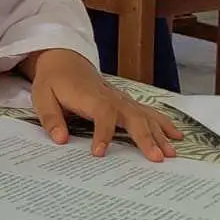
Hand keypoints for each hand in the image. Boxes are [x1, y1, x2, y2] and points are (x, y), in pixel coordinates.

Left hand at [21, 48, 182, 161]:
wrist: (65, 60)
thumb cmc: (53, 81)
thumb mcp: (42, 96)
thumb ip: (50, 118)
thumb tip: (60, 139)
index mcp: (90, 97)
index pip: (102, 114)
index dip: (102, 133)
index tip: (98, 153)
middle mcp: (112, 97)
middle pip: (132, 116)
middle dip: (145, 137)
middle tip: (156, 158)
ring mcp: (122, 99)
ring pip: (145, 115)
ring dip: (159, 134)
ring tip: (171, 154)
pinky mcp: (127, 102)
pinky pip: (148, 112)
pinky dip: (164, 123)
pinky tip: (177, 136)